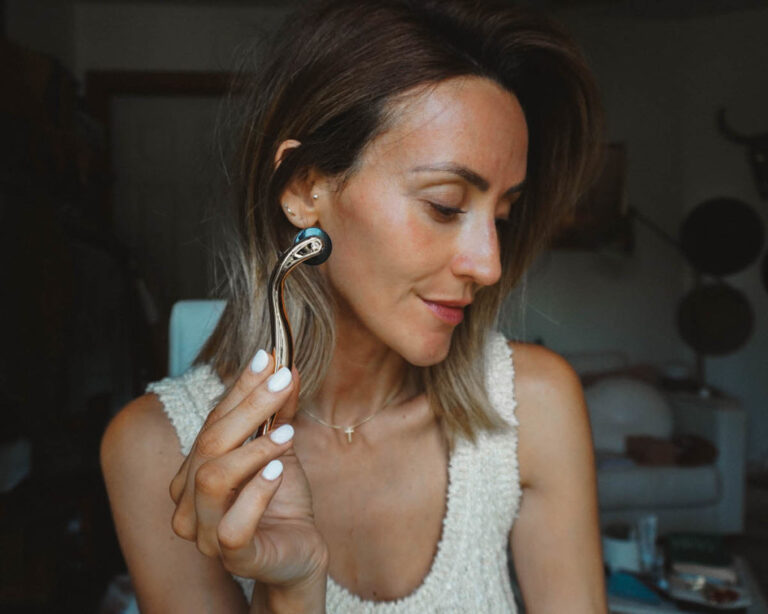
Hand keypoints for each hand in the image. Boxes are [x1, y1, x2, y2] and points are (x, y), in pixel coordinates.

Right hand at [169, 350, 328, 595]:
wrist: (300, 551)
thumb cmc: (282, 500)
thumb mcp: (281, 450)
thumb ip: (278, 414)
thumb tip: (286, 368)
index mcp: (192, 473)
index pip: (212, 421)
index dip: (240, 388)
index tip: (268, 358)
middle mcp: (189, 502)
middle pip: (209, 444)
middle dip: (250, 407)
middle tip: (284, 381)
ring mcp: (206, 532)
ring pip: (212, 479)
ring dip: (254, 449)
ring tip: (288, 433)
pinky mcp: (233, 556)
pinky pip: (233, 525)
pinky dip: (257, 493)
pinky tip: (279, 472)